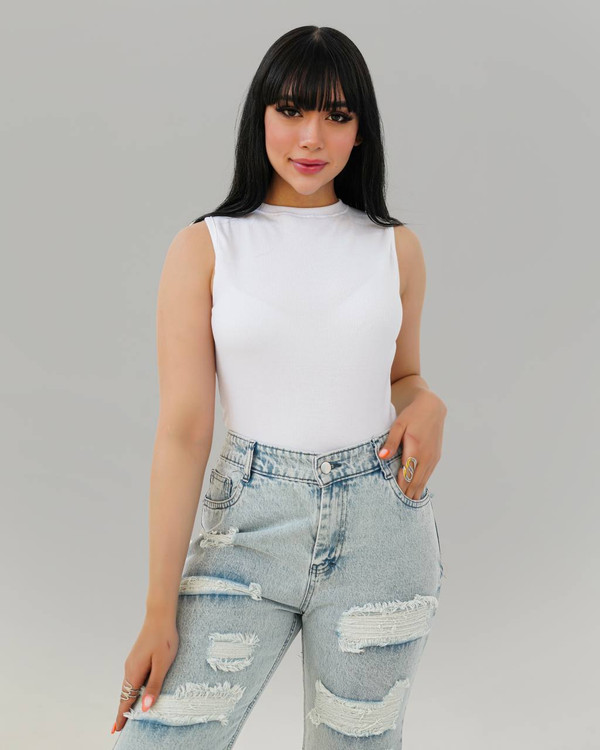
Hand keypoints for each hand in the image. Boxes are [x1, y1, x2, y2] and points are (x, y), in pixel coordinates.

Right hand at [111, 613, 179, 734]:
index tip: (116, 729)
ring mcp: (132, 662)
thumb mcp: (163, 664)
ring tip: (124, 713)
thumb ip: (154, 686)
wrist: (160, 616)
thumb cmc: (164, 638)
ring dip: (125, 700)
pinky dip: (129, 690)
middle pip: (124, 695)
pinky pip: (130, 678)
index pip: (126, 699)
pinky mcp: (136, 657)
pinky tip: (133, 692)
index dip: (122, 715)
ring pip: (127, 686)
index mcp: (135, 672)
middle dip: (121, 711)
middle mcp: (130, 668)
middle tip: (118, 727)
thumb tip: (145, 707)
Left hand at [378, 390, 446, 499]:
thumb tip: (382, 457)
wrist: (432, 407)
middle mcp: (427, 457)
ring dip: (414, 494)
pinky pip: (427, 475)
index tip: (390, 502)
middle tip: (396, 511)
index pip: (406, 476)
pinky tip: (415, 493)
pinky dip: (420, 486)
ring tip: (405, 508)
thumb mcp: (398, 425)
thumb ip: (390, 442)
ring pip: (423, 481)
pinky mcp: (435, 457)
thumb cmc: (412, 415)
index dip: (399, 490)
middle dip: (406, 497)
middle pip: (415, 482)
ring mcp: (433, 458)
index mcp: (416, 450)